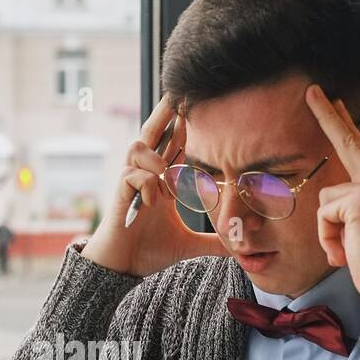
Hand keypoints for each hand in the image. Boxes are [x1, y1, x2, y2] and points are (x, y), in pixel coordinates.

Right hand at [82, 94, 224, 277]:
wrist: (121, 269)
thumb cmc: (148, 253)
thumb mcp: (188, 245)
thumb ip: (213, 242)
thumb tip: (239, 245)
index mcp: (161, 183)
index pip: (174, 146)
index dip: (183, 126)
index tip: (196, 105)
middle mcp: (145, 177)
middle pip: (152, 133)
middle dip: (164, 112)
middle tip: (178, 90)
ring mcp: (130, 184)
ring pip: (138, 147)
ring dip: (157, 157)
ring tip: (169, 181)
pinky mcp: (120, 196)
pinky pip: (134, 175)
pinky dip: (149, 185)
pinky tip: (155, 204)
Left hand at [305, 84, 359, 304]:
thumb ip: (349, 208)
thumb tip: (331, 202)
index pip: (359, 149)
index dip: (343, 124)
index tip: (332, 100)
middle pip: (348, 144)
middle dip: (328, 115)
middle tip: (312, 89)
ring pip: (326, 199)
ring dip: (328, 230)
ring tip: (347, 249)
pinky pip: (325, 214)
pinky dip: (328, 237)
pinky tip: (346, 252)